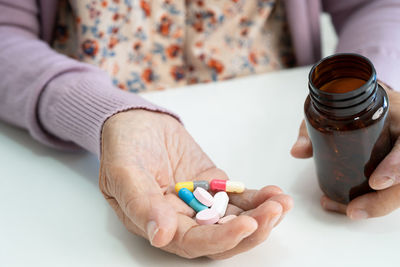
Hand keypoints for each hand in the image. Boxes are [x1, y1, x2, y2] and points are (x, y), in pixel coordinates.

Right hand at [99, 110, 292, 258]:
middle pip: (221, 236)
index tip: (246, 225)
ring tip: (281, 202)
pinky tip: (273, 193)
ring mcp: (200, 201)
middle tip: (273, 213)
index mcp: (158, 223)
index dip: (221, 239)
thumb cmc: (122, 146)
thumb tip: (160, 235)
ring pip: (234, 218)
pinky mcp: (213, 184)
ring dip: (260, 214)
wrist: (135, 122)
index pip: (193, 242)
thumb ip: (141, 203)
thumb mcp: (124, 172)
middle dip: (251, 229)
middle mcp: (181, 219)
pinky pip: (237, 197)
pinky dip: (256, 198)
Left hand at [291, 89, 399, 219]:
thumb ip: (313, 128)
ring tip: (347, 211)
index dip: (397, 166)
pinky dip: (372, 204)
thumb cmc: (354, 107)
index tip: (376, 182)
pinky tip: (349, 207)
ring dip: (375, 206)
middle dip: (383, 200)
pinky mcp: (397, 171)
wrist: (369, 106)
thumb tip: (298, 151)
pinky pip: (391, 192)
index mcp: (399, 119)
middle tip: (353, 210)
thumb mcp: (332, 110)